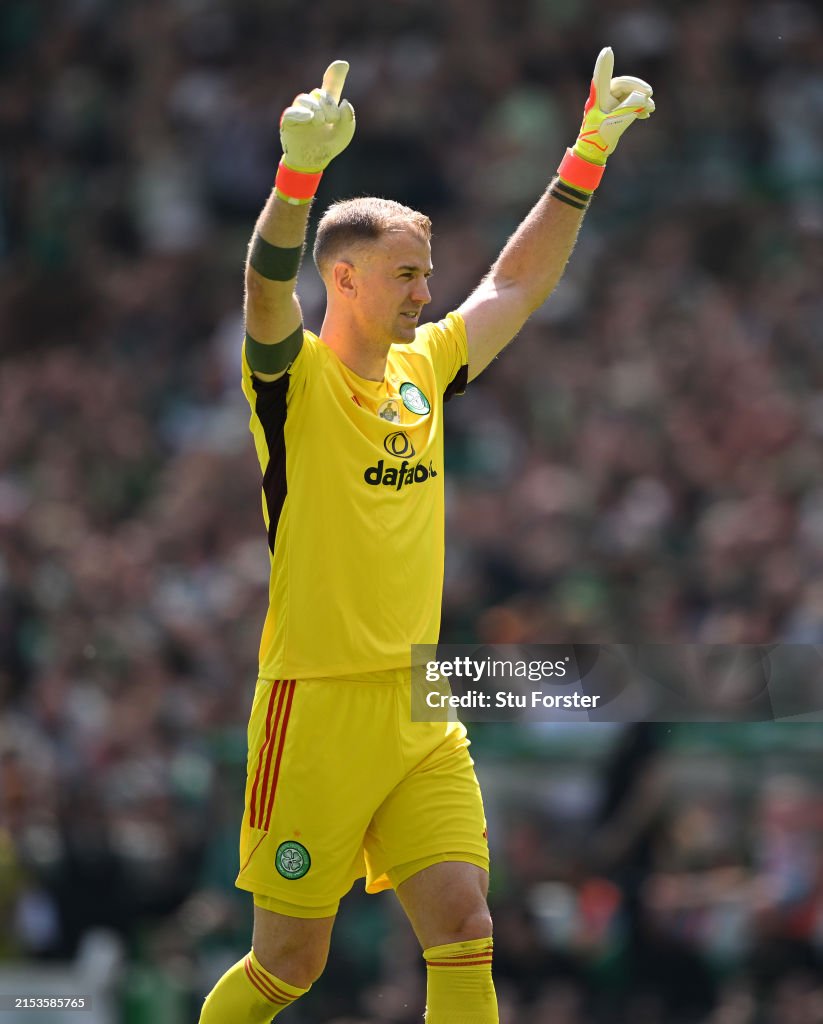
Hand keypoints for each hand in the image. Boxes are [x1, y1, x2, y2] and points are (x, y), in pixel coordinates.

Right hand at [280, 60, 355, 172]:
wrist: (314, 162)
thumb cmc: (328, 145)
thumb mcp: (344, 133)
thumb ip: (348, 118)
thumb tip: (344, 103)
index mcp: (326, 105)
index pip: (330, 86)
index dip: (335, 74)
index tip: (342, 65)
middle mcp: (312, 104)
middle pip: (319, 93)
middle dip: (328, 104)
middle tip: (332, 119)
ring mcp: (299, 111)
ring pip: (304, 99)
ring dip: (316, 109)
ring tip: (321, 121)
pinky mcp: (288, 122)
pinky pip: (291, 112)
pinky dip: (300, 114)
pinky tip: (309, 118)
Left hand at [572, 48, 653, 165]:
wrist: (594, 152)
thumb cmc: (599, 138)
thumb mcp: (614, 123)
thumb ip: (628, 109)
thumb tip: (643, 98)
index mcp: (598, 97)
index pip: (603, 77)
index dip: (605, 65)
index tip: (608, 50)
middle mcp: (604, 97)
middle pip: (623, 84)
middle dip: (637, 87)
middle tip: (649, 93)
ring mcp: (610, 103)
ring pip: (629, 94)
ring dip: (641, 99)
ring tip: (651, 108)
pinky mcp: (616, 110)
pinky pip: (630, 103)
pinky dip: (639, 107)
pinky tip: (647, 114)